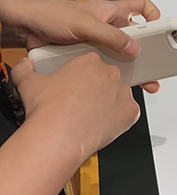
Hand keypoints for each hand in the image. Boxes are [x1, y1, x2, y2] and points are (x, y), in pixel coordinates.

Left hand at [0, 0, 161, 92]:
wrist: (26, 28)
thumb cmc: (51, 14)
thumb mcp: (85, 23)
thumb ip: (110, 36)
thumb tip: (132, 47)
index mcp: (111, 11)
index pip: (141, 7)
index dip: (154, 15)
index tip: (162, 29)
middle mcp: (107, 26)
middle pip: (135, 38)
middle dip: (147, 51)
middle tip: (157, 62)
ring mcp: (98, 42)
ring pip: (121, 55)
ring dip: (129, 67)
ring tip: (140, 79)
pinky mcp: (87, 56)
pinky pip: (104, 66)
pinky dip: (109, 75)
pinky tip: (111, 81)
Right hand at [11, 55, 139, 157]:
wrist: (58, 136)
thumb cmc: (47, 110)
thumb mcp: (28, 82)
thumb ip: (25, 70)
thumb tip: (24, 66)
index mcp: (90, 62)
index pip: (91, 65)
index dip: (82, 78)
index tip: (75, 88)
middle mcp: (110, 74)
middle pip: (107, 80)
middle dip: (96, 90)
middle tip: (82, 104)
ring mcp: (123, 92)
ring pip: (119, 96)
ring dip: (109, 104)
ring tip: (90, 116)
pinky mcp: (131, 111)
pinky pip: (129, 114)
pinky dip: (119, 120)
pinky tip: (102, 124)